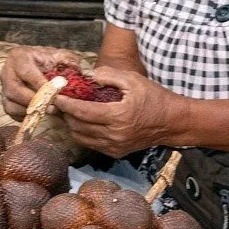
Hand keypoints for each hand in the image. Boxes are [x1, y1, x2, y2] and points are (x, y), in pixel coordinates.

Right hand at [0, 46, 84, 119]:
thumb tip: (72, 74)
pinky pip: (12, 112)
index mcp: (18, 56)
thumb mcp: (61, 56)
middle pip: (14, 89)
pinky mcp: (5, 100)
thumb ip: (68, 62)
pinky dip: (25, 116)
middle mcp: (7, 71)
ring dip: (30, 110)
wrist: (41, 65)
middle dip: (34, 100)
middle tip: (53, 107)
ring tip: (50, 111)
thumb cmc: (51, 61)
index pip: (26, 72)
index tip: (56, 93)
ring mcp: (4, 87)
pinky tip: (40, 113)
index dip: (40, 84)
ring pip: (11, 103)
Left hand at [52, 67, 185, 157]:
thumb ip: (109, 75)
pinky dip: (83, 133)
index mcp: (118, 116)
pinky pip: (91, 143)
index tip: (55, 95)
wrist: (172, 122)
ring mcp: (114, 147)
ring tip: (71, 110)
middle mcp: (114, 135)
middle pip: (77, 126)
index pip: (82, 112)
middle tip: (62, 100)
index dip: (66, 103)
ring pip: (81, 137)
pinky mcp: (116, 153)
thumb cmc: (154, 97)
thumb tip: (87, 76)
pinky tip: (84, 120)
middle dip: (66, 113)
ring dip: (72, 124)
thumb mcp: (133, 80)